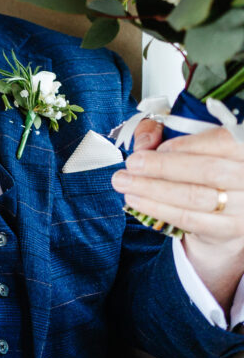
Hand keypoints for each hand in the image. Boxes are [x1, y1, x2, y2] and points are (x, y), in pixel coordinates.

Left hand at [112, 127, 243, 305]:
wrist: (226, 205)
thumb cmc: (201, 162)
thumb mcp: (185, 138)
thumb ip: (163, 130)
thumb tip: (145, 141)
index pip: (222, 141)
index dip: (184, 144)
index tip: (154, 148)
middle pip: (209, 171)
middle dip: (162, 167)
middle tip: (130, 165)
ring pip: (197, 197)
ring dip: (153, 190)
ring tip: (124, 183)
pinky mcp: (233, 228)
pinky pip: (192, 220)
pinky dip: (159, 209)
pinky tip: (136, 200)